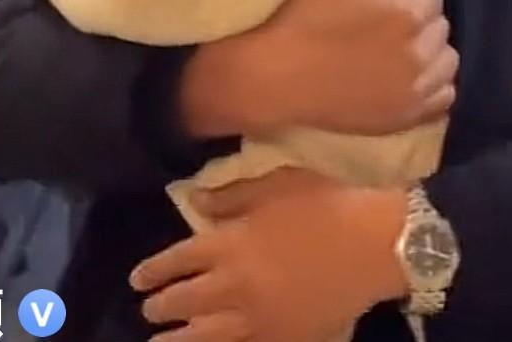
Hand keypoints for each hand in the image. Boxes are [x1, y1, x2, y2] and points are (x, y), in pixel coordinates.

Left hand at [132, 168, 407, 341]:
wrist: (374, 245)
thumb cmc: (324, 205)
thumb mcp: (274, 185)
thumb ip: (230, 197)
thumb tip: (194, 203)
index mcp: (229, 244)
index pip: (177, 261)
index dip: (153, 271)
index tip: (138, 278)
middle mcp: (234, 286)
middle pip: (184, 302)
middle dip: (160, 307)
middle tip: (147, 309)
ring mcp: (258, 319)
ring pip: (205, 337)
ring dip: (177, 341)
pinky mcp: (283, 338)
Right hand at [181, 0, 457, 138]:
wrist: (280, 77)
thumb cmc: (303, 21)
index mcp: (406, 14)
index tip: (386, 1)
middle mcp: (420, 52)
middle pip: (440, 29)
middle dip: (420, 22)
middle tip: (388, 26)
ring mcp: (416, 89)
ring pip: (447, 63)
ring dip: (430, 53)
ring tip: (400, 53)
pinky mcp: (407, 117)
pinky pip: (443, 99)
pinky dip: (434, 86)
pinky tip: (408, 79)